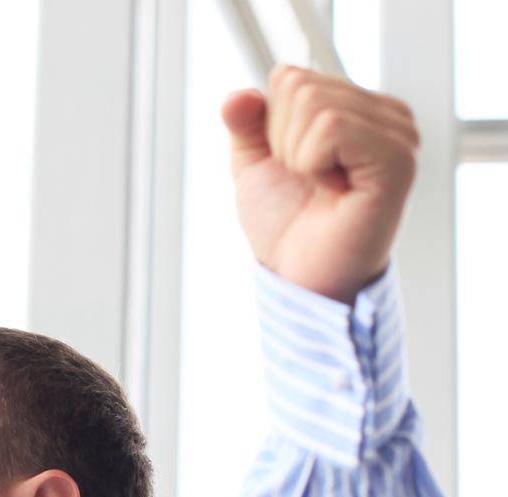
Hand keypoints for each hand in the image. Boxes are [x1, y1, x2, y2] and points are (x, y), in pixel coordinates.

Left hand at [221, 64, 419, 303]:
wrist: (302, 278)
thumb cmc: (288, 229)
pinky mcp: (396, 157)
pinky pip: (330, 126)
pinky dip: (313, 162)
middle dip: (283, 144)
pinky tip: (335, 190)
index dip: (273, 129)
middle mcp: (385, 114)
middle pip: (300, 86)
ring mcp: (397, 133)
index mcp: (357, 108)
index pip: (291, 77)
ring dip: (297, 157)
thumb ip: (247, 123)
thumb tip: (237, 96)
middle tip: (308, 184)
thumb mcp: (256, 166)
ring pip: (313, 103)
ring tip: (323, 188)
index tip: (296, 169)